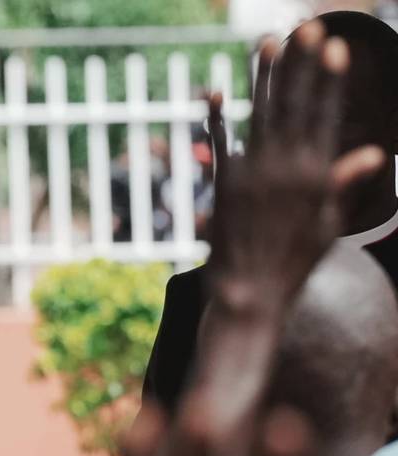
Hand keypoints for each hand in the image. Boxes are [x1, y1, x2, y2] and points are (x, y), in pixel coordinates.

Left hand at [205, 25, 384, 314]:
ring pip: (258, 112)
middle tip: (304, 27)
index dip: (329, 77)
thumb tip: (372, 152)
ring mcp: (251, 173)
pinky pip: (218, 140)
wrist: (248, 296)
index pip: (326, 113)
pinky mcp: (222, 183)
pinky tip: (217, 90)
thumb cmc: (293, 264)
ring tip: (266, 41)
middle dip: (300, 63)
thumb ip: (342, 183)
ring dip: (263, 75)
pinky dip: (216, 116)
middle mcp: (285, 167)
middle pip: (294, 103)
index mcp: (317, 174)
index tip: (335, 46)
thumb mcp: (328, 224)